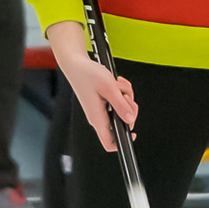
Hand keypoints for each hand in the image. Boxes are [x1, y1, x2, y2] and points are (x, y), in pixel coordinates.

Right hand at [46, 20, 135, 151]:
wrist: (76, 64)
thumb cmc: (87, 74)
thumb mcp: (109, 88)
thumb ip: (121, 105)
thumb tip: (130, 119)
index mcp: (97, 118)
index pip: (109, 143)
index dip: (122, 142)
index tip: (132, 134)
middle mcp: (98, 116)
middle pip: (121, 123)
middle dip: (129, 109)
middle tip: (125, 96)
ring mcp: (100, 109)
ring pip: (122, 110)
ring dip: (125, 96)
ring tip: (118, 86)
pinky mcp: (102, 102)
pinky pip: (118, 101)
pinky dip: (121, 92)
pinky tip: (116, 84)